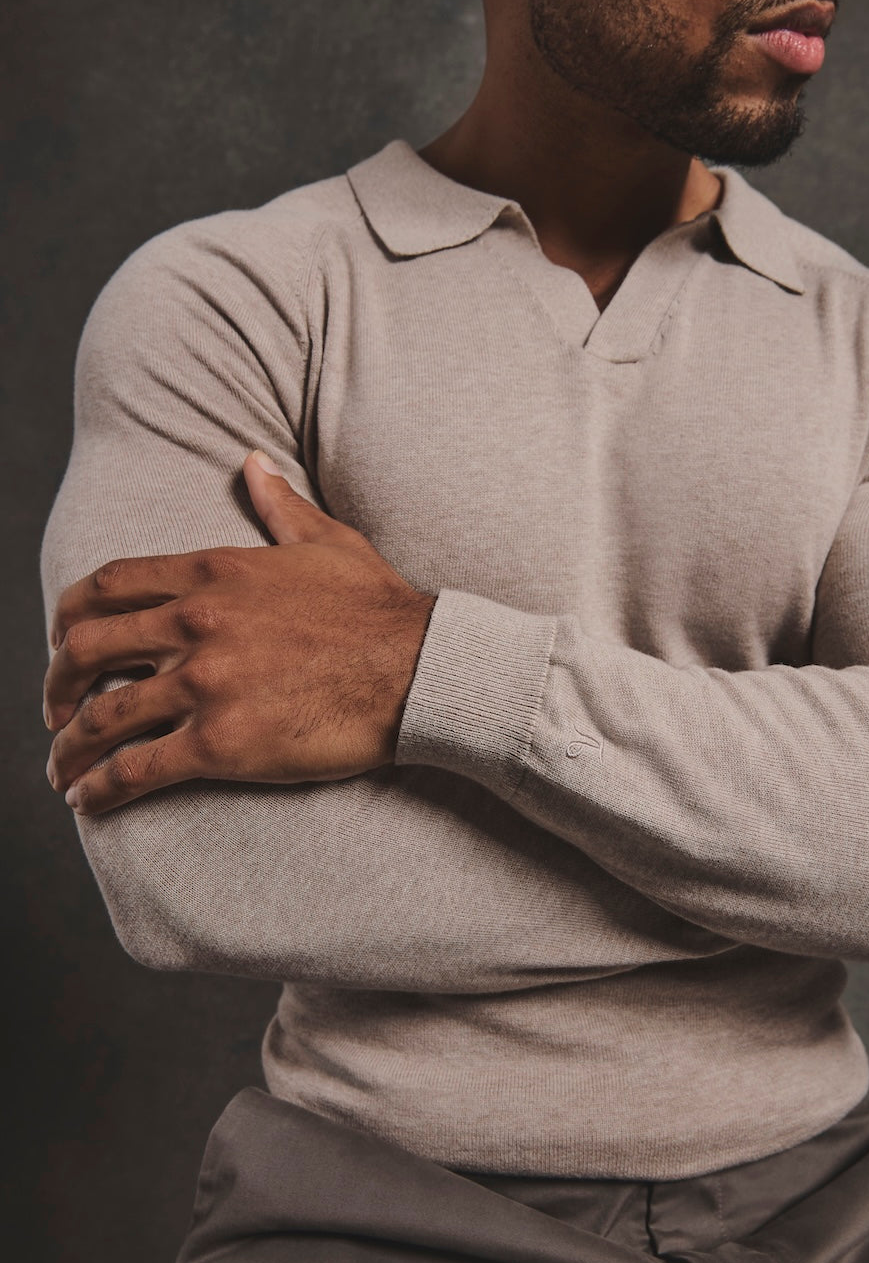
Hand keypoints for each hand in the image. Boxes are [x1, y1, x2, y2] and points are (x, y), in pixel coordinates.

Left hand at [44, 451, 436, 814]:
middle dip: (55, 684)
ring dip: (69, 749)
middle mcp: (194, 624)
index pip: (108, 585)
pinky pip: (137, 769)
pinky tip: (91, 801)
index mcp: (212, 573)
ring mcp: (203, 684)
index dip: (69, 616)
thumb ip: (278, 504)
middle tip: (55, 711)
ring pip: (102, 718)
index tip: (63, 642)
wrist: (420, 668)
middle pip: (85, 650)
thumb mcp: (326, 540)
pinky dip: (101, 789)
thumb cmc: (380, 608)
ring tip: (63, 772)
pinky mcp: (220, 744)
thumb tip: (252, 461)